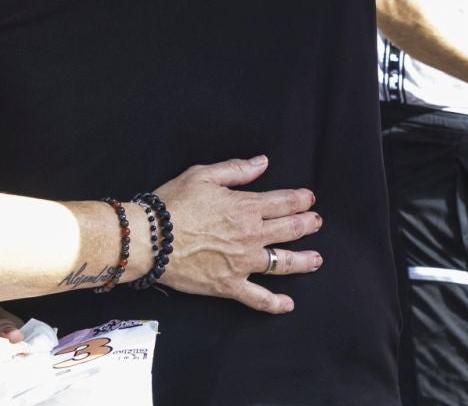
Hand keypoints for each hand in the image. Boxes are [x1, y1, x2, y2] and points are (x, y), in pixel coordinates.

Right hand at [153, 156, 321, 314]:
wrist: (150, 240)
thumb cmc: (174, 204)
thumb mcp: (204, 175)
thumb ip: (237, 170)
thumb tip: (262, 163)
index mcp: (246, 207)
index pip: (283, 202)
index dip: (300, 200)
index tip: (309, 199)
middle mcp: (251, 236)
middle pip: (289, 230)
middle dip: (308, 225)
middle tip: (316, 222)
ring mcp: (243, 263)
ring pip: (283, 263)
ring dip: (303, 261)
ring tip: (316, 259)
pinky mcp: (230, 286)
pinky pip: (258, 298)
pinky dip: (275, 303)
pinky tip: (288, 304)